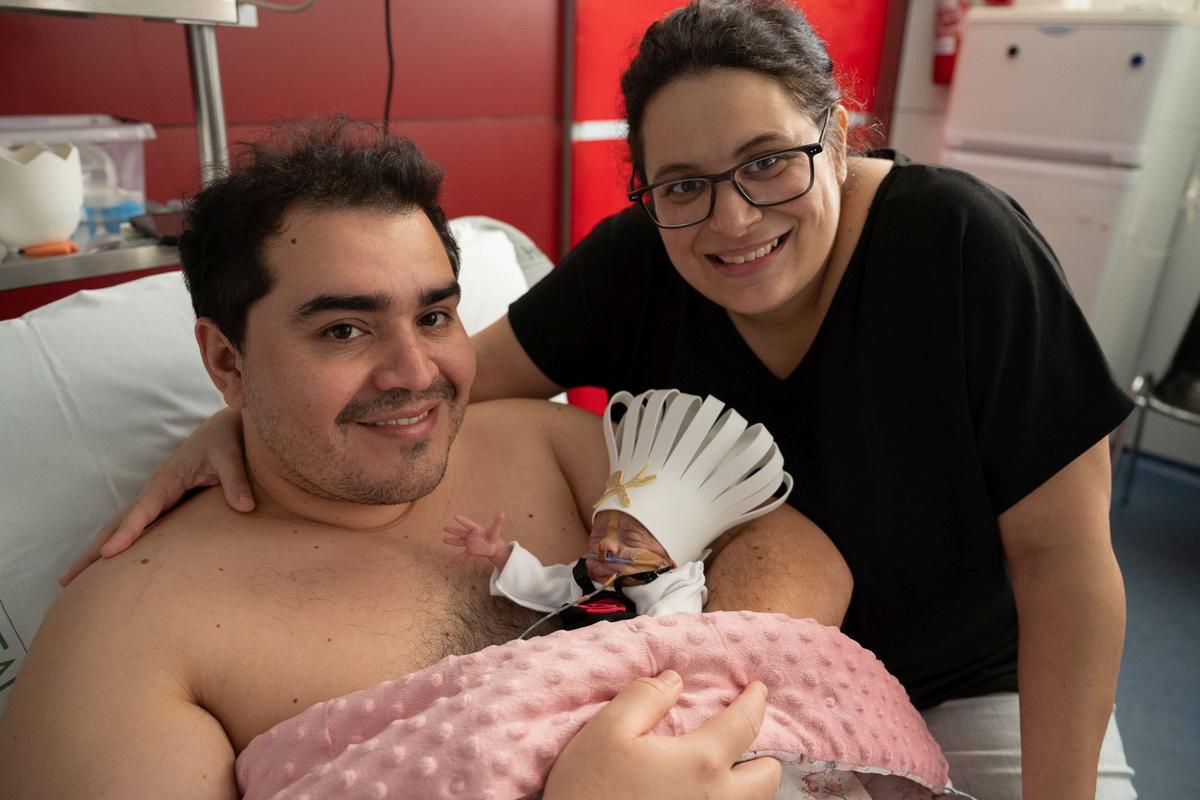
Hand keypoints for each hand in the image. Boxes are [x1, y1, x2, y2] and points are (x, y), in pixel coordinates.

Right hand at [57, 407, 252, 586]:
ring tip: (72, 581)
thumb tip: (245, 508)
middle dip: (93, 551)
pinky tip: (110, 565)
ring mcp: (156, 499)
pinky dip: (119, 545)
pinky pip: (136, 527)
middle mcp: (154, 491)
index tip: (107, 554)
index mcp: (167, 480)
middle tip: (66, 580)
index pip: (142, 511)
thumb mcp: (231, 456)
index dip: (125, 532)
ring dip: (98, 551)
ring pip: (121, 527)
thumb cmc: (225, 440)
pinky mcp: (164, 504)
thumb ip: (236, 481)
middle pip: (117, 524)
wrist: (222, 428)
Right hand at [442, 512, 506, 566]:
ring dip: (452, 541)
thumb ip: (497, 522)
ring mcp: (469, 543)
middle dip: (453, 530)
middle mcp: (471, 536)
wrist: (494, 547)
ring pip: (459, 542)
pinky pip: (463, 555)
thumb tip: (502, 513)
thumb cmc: (493, 537)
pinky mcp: (470, 551)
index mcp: (476, 529)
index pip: (468, 524)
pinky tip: (451, 561)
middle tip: (445, 528)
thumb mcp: (495, 530)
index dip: (462, 520)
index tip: (456, 516)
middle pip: (460, 532)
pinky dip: (458, 558)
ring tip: (444, 540)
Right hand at [543, 671, 780, 799]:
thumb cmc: (591, 789)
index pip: (745, 723)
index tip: (758, 688)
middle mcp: (718, 799)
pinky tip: (703, 797)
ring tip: (727, 774)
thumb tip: (674, 681)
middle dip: (763, 756)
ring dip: (748, 787)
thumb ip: (644, 697)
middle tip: (745, 744)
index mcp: (702, 762)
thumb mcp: (607, 730)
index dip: (755, 701)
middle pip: (767, 778)